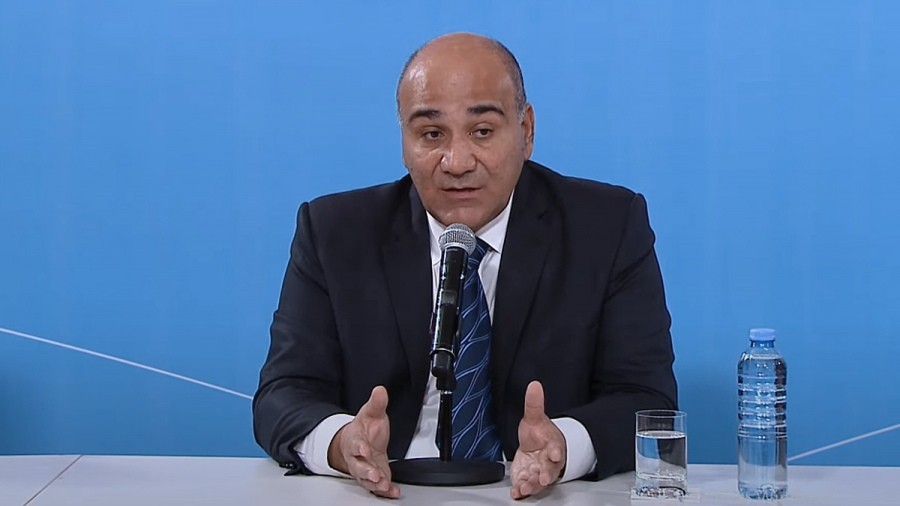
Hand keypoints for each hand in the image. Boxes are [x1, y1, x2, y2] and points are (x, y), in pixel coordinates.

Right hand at [328, 386, 399, 497]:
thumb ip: (377, 403)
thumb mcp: (371, 413)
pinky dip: (384, 491)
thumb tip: (380, 390)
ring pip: (366, 479)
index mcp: (355, 440)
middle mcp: (357, 458)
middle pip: (358, 466)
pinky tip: (392, 492)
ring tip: (383, 485)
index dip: (359, 447)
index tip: (364, 450)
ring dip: (374, 483)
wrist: (360, 443)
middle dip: (366, 471)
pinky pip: (376, 487)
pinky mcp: (374, 478)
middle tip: (375, 475)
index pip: (355, 444)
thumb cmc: (364, 430)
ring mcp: (365, 469)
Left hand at [510, 381, 566, 499]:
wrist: (536, 447)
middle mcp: (547, 462)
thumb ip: (534, 403)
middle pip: (549, 469)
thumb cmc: (539, 434)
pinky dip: (521, 491)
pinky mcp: (528, 479)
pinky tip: (516, 492)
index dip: (555, 452)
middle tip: (543, 478)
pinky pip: (526, 487)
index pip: (556, 448)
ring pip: (538, 481)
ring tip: (526, 487)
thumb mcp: (534, 417)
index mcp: (552, 446)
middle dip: (546, 474)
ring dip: (532, 485)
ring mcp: (538, 472)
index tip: (555, 454)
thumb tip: (534, 384)